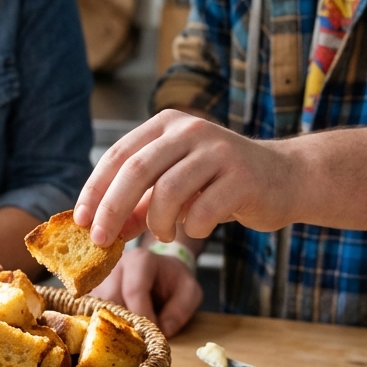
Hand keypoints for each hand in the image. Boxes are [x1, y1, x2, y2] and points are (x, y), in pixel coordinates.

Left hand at [74, 109, 296, 246]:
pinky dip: (192, 228)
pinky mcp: (242, 176)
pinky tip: (198, 228)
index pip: (118, 154)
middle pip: (137, 169)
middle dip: (112, 209)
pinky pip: (202, 211)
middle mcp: (190, 130)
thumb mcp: (172, 188)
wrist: (285, 178)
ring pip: (168, 191)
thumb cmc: (219, 184)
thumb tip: (100, 230)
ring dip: (158, 223)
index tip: (81, 220)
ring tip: (164, 233)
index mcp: (166, 126)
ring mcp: (218, 150)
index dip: (95, 189)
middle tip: (102, 240)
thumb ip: (136, 204)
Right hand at [92, 246, 201, 336]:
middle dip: (124, 323)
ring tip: (126, 337)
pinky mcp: (92, 290)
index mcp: (140, 260)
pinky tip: (114, 332)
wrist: (160, 269)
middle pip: (110, 298)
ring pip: (97, 306)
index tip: (151, 335)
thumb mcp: (190, 292)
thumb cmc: (174, 281)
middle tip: (137, 341)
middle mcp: (115, 265)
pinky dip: (101, 323)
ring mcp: (100, 277)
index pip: (134, 290)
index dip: (142, 315)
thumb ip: (181, 310)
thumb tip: (162, 331)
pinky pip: (89, 309)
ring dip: (110, 324)